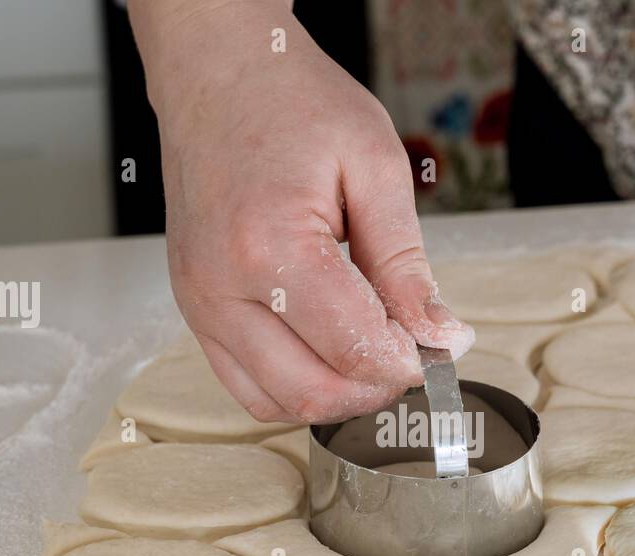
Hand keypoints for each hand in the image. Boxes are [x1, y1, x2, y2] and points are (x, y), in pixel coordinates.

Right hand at [129, 0, 473, 423]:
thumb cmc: (292, 103)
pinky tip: (331, 354)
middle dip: (377, 388)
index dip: (409, 361)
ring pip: (275, 403)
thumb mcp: (376, 167)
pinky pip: (246, 385)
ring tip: (373, 350)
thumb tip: (440, 335)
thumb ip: (406, 264)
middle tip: (412, 352)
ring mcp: (199, 304)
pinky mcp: (194, 310)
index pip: (353, 349)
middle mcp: (221, 288)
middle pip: (312, 392)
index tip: (439, 344)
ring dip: (337, 397)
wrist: (218, 73)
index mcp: (270, 247)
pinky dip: (296, 388)